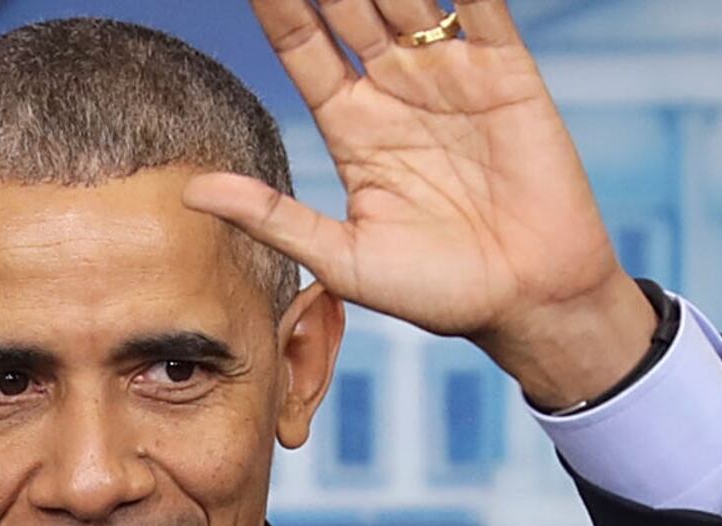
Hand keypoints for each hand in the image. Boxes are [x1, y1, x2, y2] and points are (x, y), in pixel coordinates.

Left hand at [188, 0, 661, 410]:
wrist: (529, 301)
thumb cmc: (438, 292)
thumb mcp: (343, 258)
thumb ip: (273, 217)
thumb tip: (191, 193)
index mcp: (352, 124)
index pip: (302, 45)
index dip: (277, 6)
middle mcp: (395, 88)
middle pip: (348, 6)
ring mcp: (450, 74)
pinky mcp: (506, 71)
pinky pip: (482, 6)